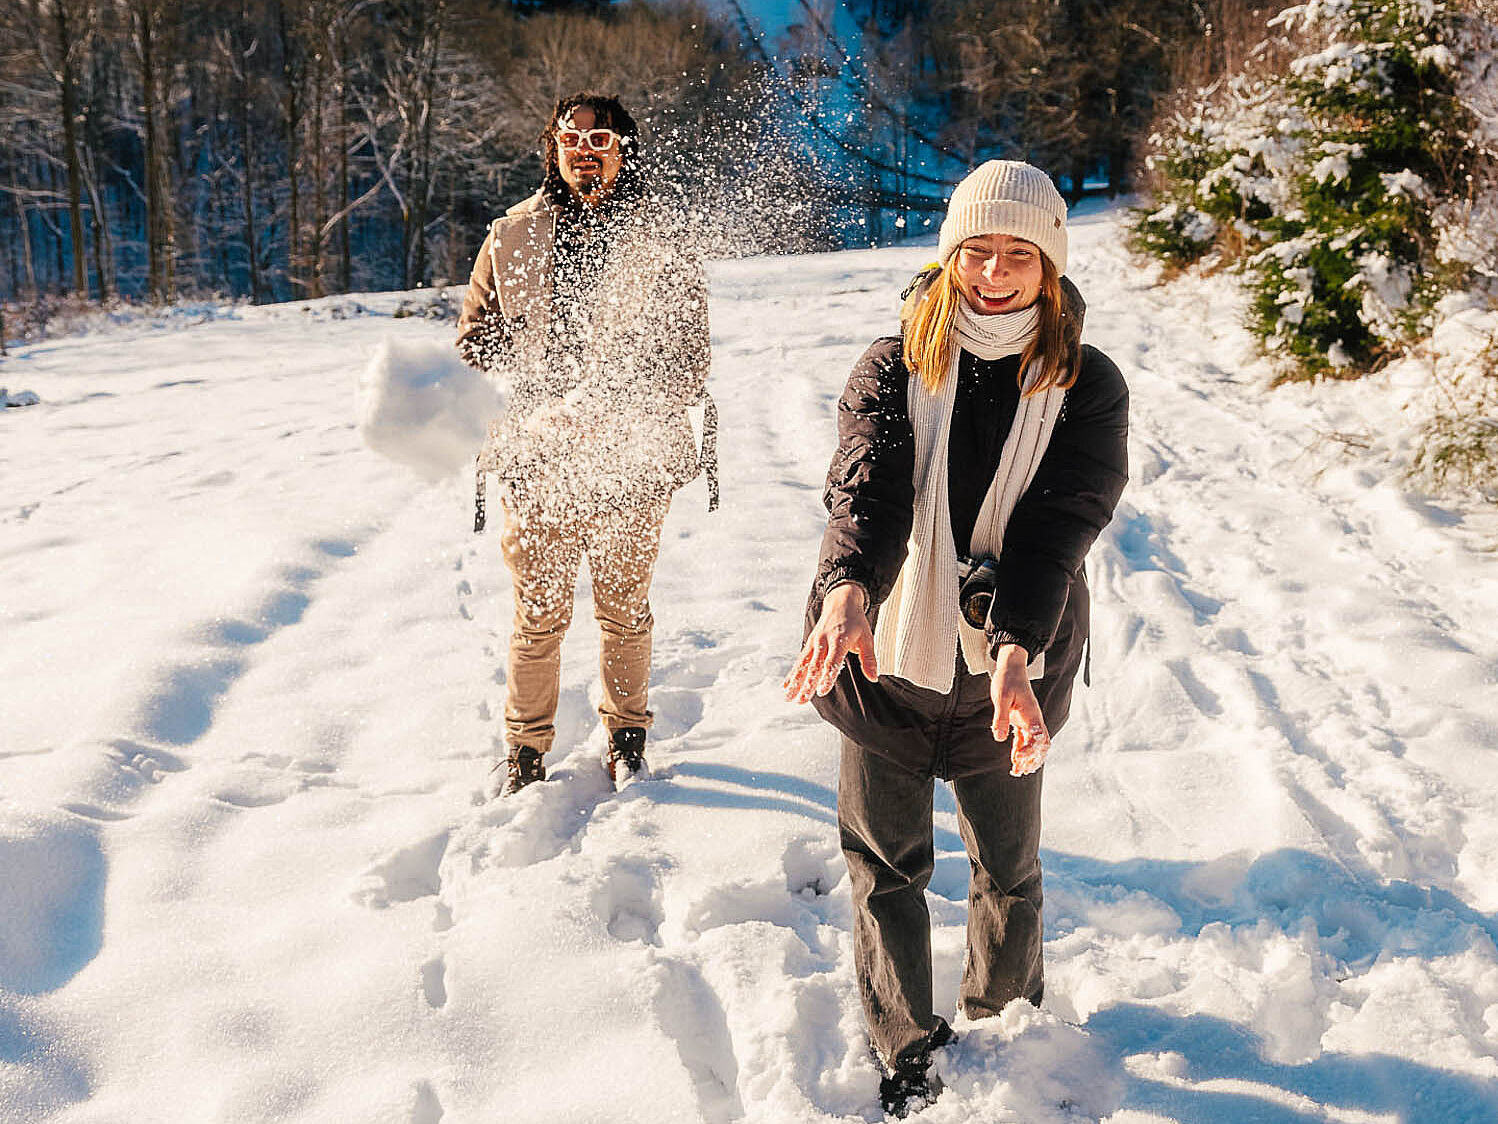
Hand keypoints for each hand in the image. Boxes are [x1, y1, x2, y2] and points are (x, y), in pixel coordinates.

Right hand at [784, 583, 877, 703]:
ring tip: (789, 697)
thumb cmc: (856, 621)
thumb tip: (873, 677)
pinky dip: (793, 673)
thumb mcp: (867, 638)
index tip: (822, 692)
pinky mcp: (810, 643)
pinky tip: (787, 685)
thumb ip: (869, 659)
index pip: (832, 662)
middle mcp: (824, 642)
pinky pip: (800, 660)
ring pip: (803, 665)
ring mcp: (815, 642)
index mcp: (839, 640)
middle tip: (801, 700)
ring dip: (796, 682)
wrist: (841, 601)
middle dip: (807, 685)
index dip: (827, 677)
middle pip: (814, 666)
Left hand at [990, 644, 1049, 776]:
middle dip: (1032, 759)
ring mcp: (1028, 720)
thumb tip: (999, 737)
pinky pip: (1024, 739)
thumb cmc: (1007, 679)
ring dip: (1027, 758)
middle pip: (1040, 745)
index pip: (1036, 737)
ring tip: (1018, 771)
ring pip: (1033, 744)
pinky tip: (1015, 760)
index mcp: (1032, 714)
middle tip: (1020, 771)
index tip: (1018, 758)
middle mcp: (1033, 719)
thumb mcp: (1001, 696)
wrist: (1011, 667)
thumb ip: (1001, 717)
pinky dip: (1021, 750)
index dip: (1029, 750)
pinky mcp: (1021, 720)